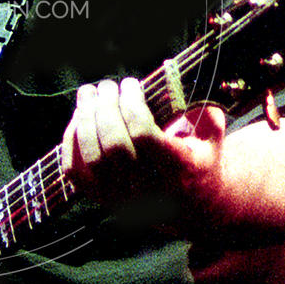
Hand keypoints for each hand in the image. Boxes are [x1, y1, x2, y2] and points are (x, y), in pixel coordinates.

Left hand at [61, 77, 226, 230]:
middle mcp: (149, 191)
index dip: (131, 104)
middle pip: (114, 145)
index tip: (131, 83)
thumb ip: (203, 109)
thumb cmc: (200, 160)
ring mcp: (122, 199)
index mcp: (179, 171)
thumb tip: (177, 77)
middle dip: (106, 108)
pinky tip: (78, 117)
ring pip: (91, 157)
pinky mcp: (102, 200)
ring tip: (88, 94)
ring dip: (85, 118)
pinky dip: (71, 140)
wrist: (193, 206)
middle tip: (107, 86)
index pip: (144, 135)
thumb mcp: (213, 137)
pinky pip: (74, 170)